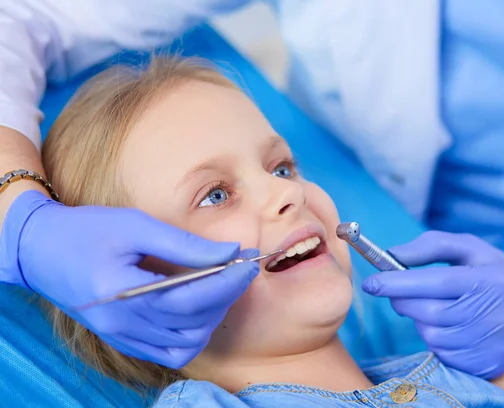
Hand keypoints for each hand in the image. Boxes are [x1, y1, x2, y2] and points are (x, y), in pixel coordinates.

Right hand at [0, 191, 259, 367]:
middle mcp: (123, 324)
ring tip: (221, 286)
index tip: (248, 261)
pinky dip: (192, 335)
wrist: (40, 250)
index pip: (192, 298)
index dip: (227, 281)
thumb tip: (229, 251)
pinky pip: (168, 353)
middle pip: (193, 322)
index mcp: (123, 293)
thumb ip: (184, 244)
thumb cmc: (86, 230)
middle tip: (240, 269)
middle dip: (226, 295)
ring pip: (186, 344)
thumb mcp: (136, 225)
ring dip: (212, 317)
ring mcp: (122, 336)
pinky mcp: (123, 339)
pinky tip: (199, 309)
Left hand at [362, 231, 503, 378]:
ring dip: (419, 320)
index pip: (436, 283)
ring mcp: (492, 342)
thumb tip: (392, 255)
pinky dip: (435, 338)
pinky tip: (445, 325)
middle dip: (403, 301)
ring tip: (430, 306)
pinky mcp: (488, 363)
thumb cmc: (491, 270)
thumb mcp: (468, 247)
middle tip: (396, 292)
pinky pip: (444, 353)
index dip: (399, 284)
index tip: (373, 283)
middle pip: (430, 313)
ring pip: (433, 335)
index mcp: (488, 280)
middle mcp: (494, 313)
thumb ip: (430, 246)